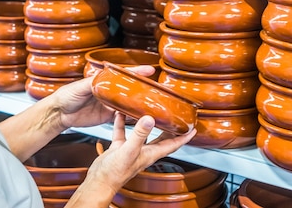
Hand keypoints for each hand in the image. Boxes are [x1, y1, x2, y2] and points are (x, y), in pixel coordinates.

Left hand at [51, 65, 156, 130]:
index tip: (149, 71)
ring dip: (139, 103)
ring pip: (128, 102)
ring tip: (152, 103)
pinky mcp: (108, 116)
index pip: (123, 74)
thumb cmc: (67, 95)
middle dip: (142, 87)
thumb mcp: (79, 86)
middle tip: (155, 89)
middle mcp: (110, 91)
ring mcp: (110, 104)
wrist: (60, 114)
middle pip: (129, 88)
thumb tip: (101, 76)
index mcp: (104, 80)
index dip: (137, 72)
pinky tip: (140, 117)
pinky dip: (131, 116)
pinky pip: (122, 116)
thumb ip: (92, 82)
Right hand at [82, 113, 196, 196]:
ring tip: (149, 109)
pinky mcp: (120, 148)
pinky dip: (122, 123)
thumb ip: (139, 135)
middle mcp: (144, 151)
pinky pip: (123, 132)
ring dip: (146, 122)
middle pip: (161, 138)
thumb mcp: (129, 150)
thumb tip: (149, 119)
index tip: (192, 128)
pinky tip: (120, 114)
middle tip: (175, 116)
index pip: (173, 144)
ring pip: (143, 133)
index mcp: (151, 154)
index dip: (184, 137)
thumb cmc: (115, 173)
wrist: (99, 181)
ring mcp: (132, 149)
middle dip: (169, 128)